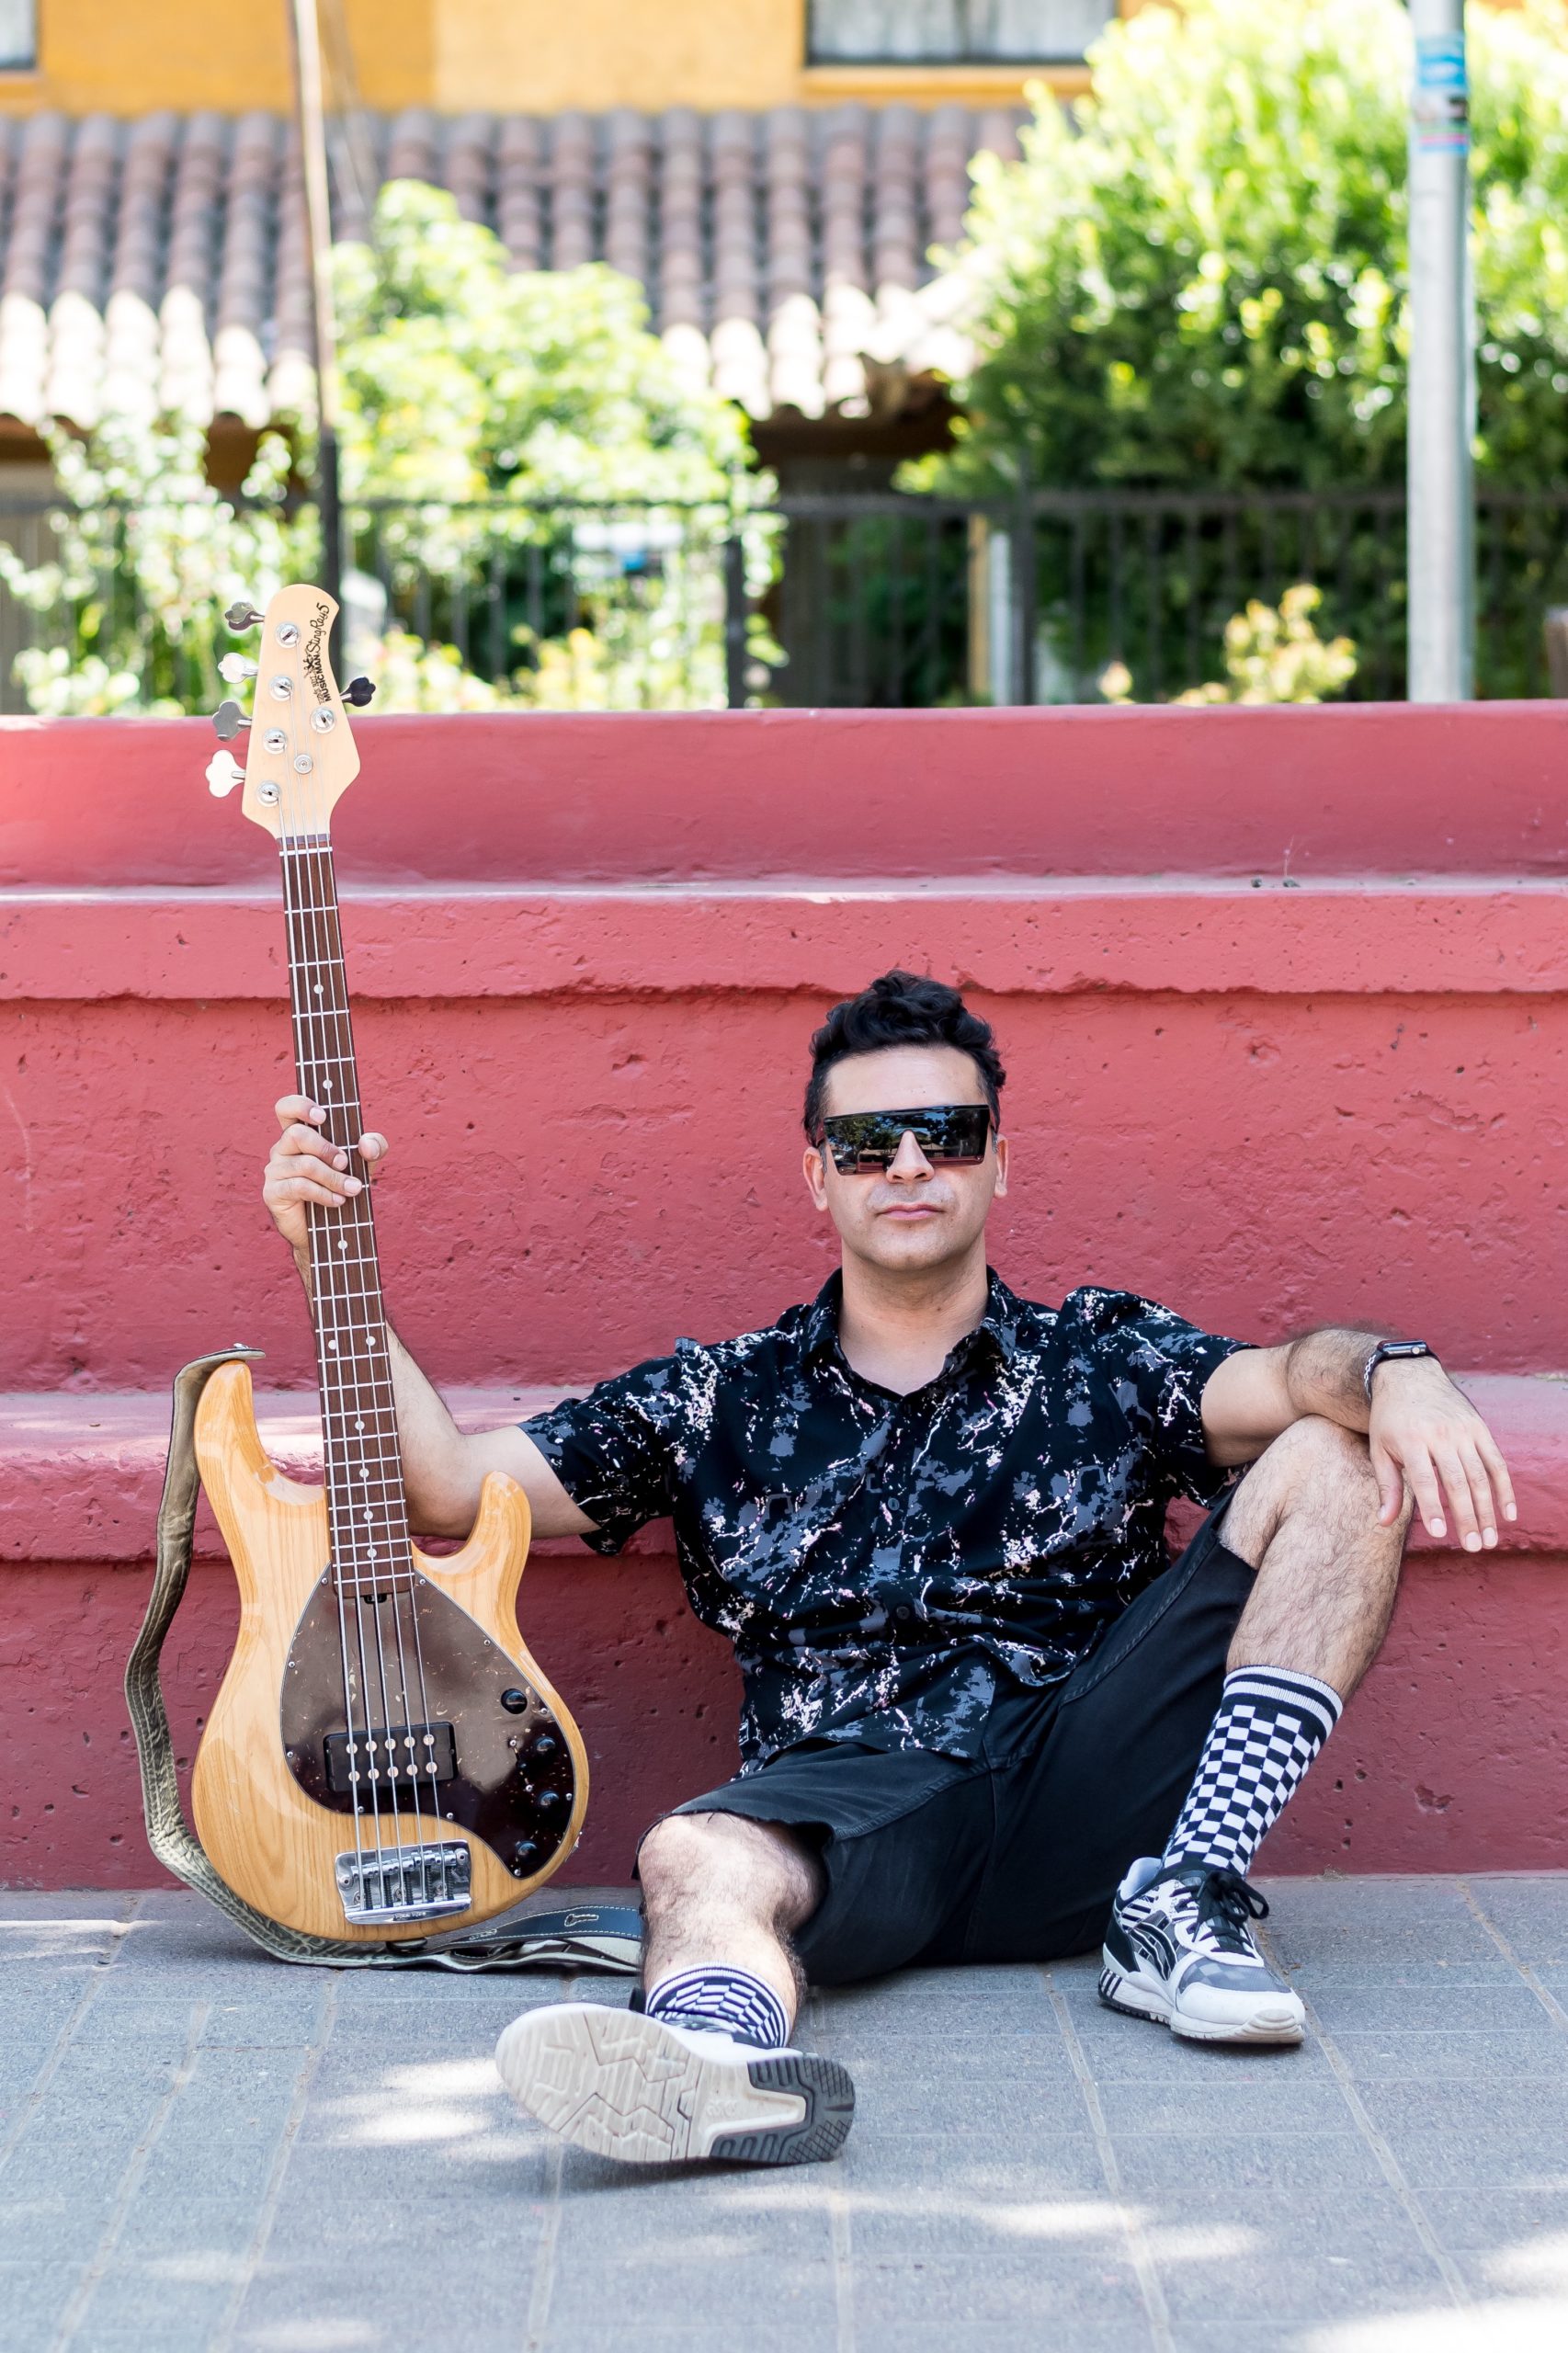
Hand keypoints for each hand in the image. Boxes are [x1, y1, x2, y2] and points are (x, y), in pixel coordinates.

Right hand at [262, 1094, 388, 1259]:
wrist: (332, 1230)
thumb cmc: (343, 1186)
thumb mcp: (366, 1163)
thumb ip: (375, 1146)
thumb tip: (366, 1144)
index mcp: (299, 1134)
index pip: (287, 1108)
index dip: (300, 1105)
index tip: (322, 1116)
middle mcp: (282, 1149)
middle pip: (297, 1134)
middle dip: (327, 1148)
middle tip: (346, 1163)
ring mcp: (274, 1170)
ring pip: (304, 1164)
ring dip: (333, 1177)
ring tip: (352, 1189)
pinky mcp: (273, 1192)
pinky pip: (299, 1186)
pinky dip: (324, 1193)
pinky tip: (337, 1201)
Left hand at [1369, 1360, 1516, 1549]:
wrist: (1409, 1376)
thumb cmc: (1390, 1419)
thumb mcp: (1379, 1449)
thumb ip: (1386, 1486)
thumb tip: (1383, 1522)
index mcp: (1411, 1440)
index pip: (1423, 1479)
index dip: (1432, 1507)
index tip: (1439, 1534)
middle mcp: (1440, 1434)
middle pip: (1457, 1482)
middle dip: (1467, 1517)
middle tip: (1472, 1547)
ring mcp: (1463, 1430)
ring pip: (1480, 1476)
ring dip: (1487, 1510)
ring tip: (1489, 1539)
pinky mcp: (1479, 1428)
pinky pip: (1497, 1462)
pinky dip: (1505, 1488)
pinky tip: (1508, 1514)